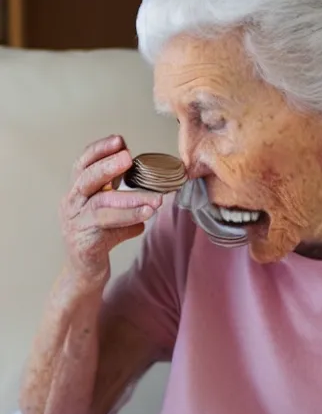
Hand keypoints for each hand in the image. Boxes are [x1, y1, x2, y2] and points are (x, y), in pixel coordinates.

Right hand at [60, 135, 162, 277]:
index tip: (119, 140)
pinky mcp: (85, 242)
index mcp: (78, 192)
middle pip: (85, 178)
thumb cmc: (99, 239)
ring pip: (102, 204)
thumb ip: (128, 200)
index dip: (99, 150)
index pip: (83, 165)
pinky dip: (130, 218)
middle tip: (127, 157)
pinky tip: (147, 215)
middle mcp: (72, 204)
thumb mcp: (114, 214)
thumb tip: (156, 191)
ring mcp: (76, 223)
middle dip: (107, 166)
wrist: (84, 273)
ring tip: (156, 197)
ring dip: (131, 198)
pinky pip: (108, 226)